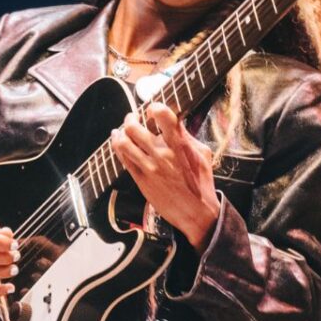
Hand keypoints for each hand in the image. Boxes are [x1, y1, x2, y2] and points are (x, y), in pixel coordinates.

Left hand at [110, 102, 219, 248]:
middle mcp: (162, 154)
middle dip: (130, 118)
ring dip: (120, 132)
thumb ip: (187, 136)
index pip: (163, 115)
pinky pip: (123, 158)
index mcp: (180, 145)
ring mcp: (149, 167)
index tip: (152, 110)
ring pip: (124, 142)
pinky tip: (118, 141)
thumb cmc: (201, 183)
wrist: (196, 213)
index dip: (154, 108)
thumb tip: (175, 122)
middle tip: (132, 118)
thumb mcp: (203, 154)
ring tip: (121, 129)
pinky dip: (118, 146)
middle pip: (134, 127)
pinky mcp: (141, 180)